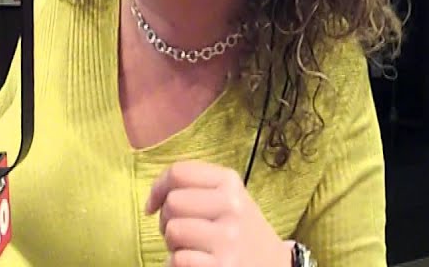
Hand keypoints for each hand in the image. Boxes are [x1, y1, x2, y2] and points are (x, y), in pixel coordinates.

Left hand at [146, 161, 291, 266]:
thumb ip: (195, 186)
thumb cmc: (240, 229)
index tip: (154, 205)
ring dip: (173, 244)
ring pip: (173, 231)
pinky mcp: (223, 266)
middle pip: (172, 203)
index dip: (157, 189)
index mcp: (230, 182)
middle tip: (182, 231)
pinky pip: (178, 260)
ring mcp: (228, 238)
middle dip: (167, 220)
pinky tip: (194, 263)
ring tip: (191, 247)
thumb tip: (154, 198)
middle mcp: (232, 206)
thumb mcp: (228, 197)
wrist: (274, 265)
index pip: (178, 172)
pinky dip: (177, 264)